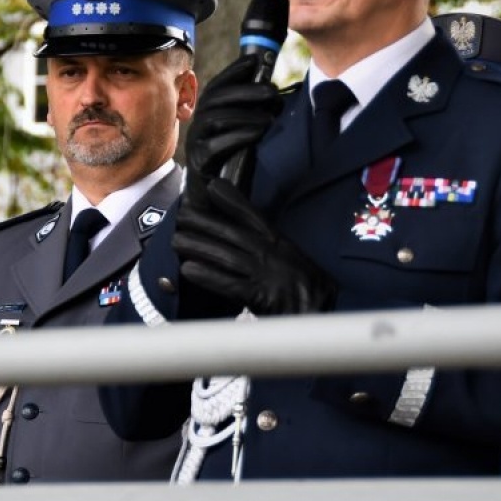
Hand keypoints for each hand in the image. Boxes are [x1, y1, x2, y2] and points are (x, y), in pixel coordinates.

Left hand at [173, 176, 335, 315]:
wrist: (325, 315)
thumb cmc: (307, 289)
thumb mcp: (291, 258)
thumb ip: (269, 245)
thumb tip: (244, 237)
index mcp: (279, 243)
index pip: (254, 217)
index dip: (233, 201)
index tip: (213, 186)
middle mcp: (271, 254)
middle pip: (232, 233)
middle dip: (204, 223)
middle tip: (180, 215)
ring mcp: (265, 274)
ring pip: (225, 256)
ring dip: (199, 247)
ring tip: (176, 240)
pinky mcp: (260, 296)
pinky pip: (229, 284)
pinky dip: (208, 276)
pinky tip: (188, 270)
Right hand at [183, 53, 283, 205]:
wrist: (216, 206)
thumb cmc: (233, 169)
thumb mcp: (244, 136)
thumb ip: (250, 116)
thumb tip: (272, 91)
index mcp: (207, 117)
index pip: (217, 87)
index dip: (234, 71)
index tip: (255, 60)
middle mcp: (197, 128)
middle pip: (215, 100)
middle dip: (245, 90)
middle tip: (272, 90)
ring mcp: (195, 146)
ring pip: (214, 119)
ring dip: (246, 113)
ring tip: (272, 113)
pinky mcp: (199, 165)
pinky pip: (215, 145)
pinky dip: (239, 135)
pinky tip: (260, 131)